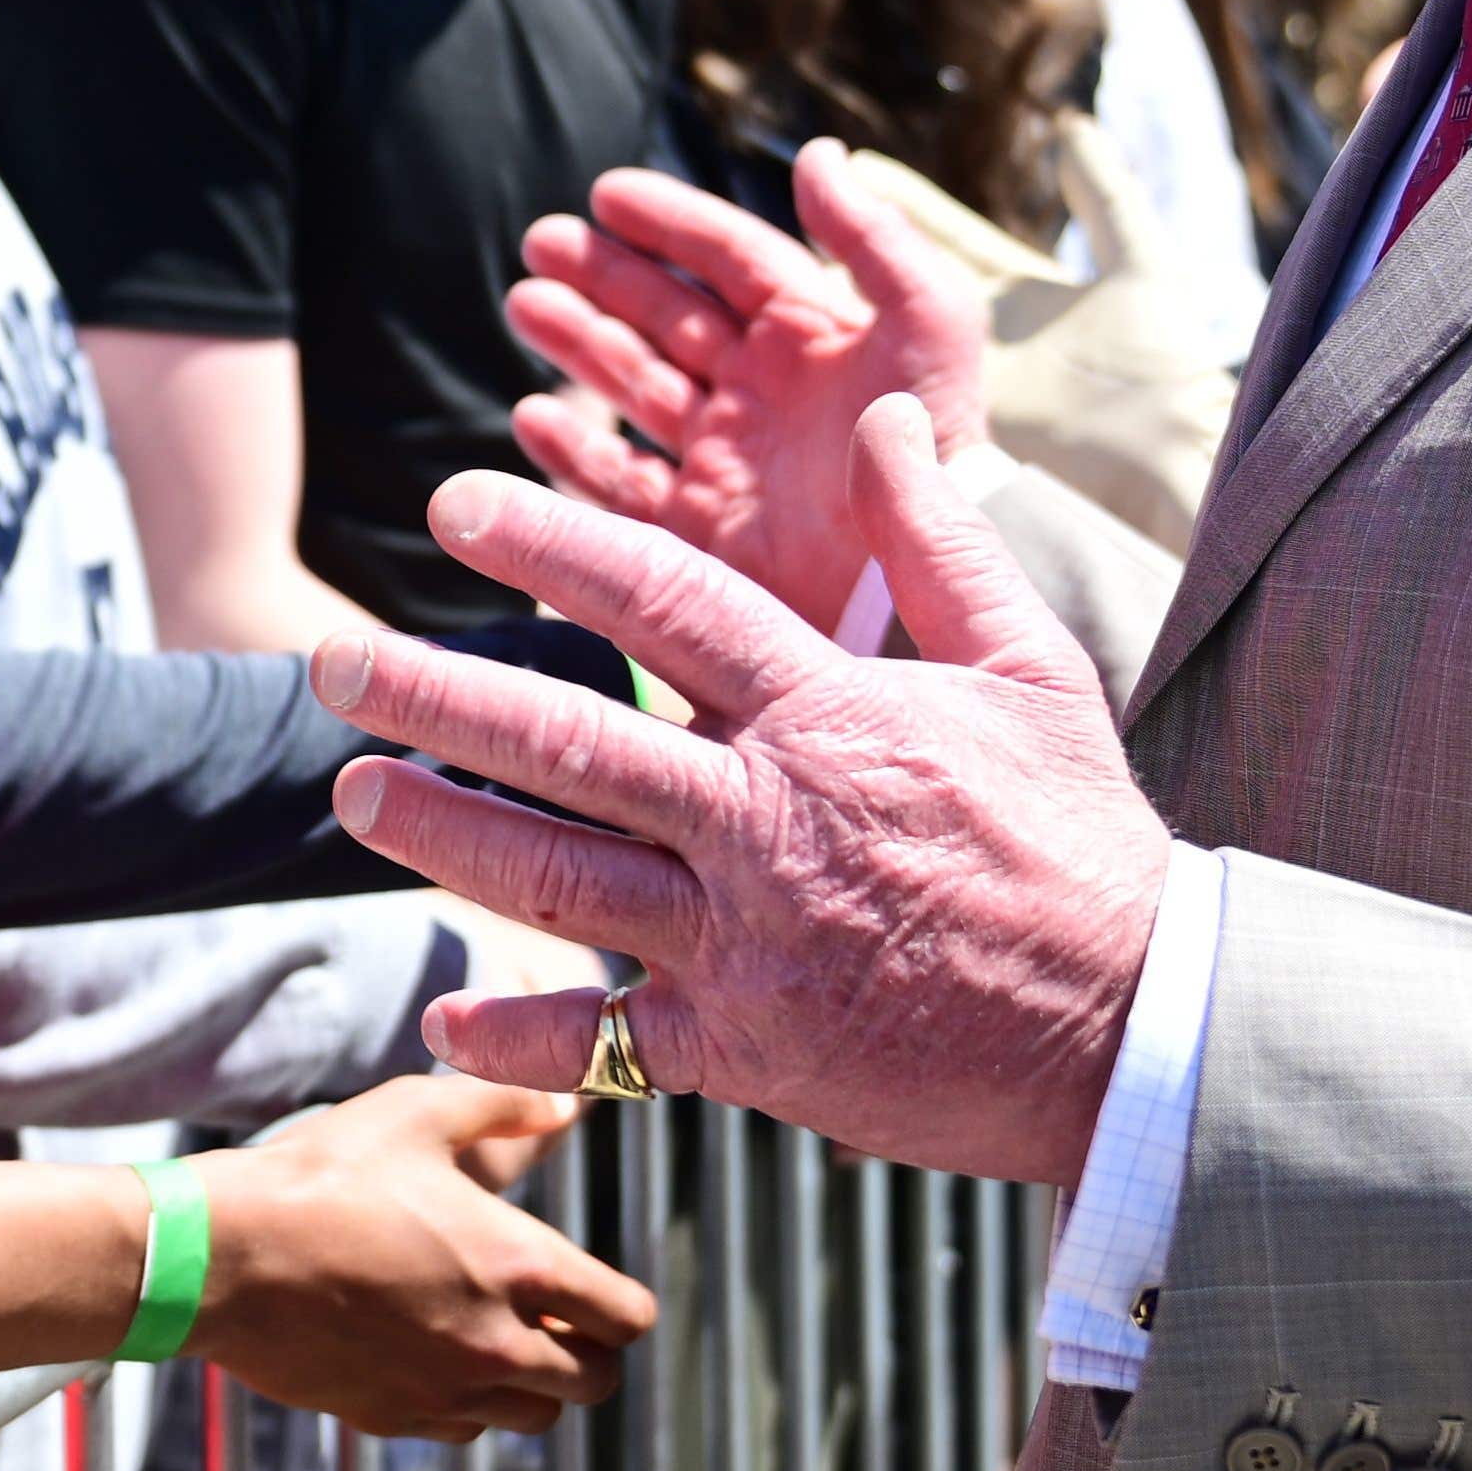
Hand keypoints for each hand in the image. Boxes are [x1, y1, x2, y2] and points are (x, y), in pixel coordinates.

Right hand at [179, 1071, 645, 1435]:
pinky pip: (465, 1430)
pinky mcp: (394, 1417)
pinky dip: (468, 1403)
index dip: (623, 1306)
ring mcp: (446, 1391)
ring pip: (537, 1418)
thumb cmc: (319, 1177)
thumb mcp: (417, 1113)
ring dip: (532, 1384)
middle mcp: (497, 1344)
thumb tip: (564, 1104)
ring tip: (493, 1334)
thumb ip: (504, 1106)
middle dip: (588, 1351)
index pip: (627, 1319)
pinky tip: (433, 1355)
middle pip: (596, 1383)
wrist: (222, 1257)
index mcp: (519, 1266)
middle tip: (552, 1316)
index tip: (597, 1291)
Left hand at [312, 413, 1168, 1190]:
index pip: (661, 603)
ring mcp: (747, 943)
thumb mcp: (1031, 667)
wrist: (1138, 1026)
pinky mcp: (746, 1051)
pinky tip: (442, 1015)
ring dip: (442, 832)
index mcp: (829, 715)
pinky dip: (518, 1037)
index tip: (453, 504)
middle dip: (435, 693)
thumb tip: (889, 419)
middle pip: (566, 739)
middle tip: (332, 660)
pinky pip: (604, 1047)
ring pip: (556, 877)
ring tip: (354, 792)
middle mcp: (768, 822)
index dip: (550, 545)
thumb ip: (939, 541)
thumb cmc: (1084, 841)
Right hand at [505, 149, 995, 642]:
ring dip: (580, 343)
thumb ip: (874, 237)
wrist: (922, 583)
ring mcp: (725, 460)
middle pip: (668, 315)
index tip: (605, 193)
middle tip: (542, 242)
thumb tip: (816, 153)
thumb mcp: (926, 323)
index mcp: (814, 336)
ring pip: (635, 385)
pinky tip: (534, 415)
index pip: (730, 260)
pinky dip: (574, 449)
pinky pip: (619, 481)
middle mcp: (761, 392)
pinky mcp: (696, 533)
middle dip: (604, 276)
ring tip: (525, 304)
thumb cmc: (932, 447)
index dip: (671, 223)